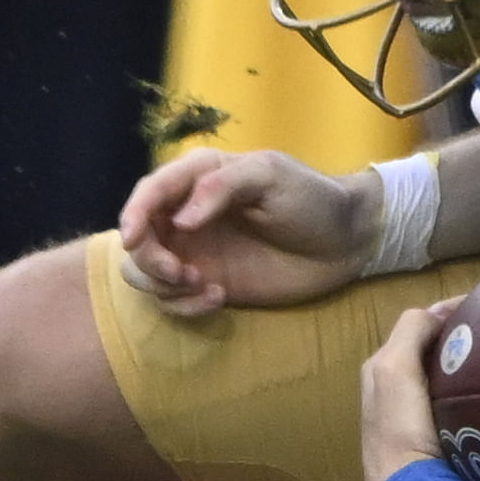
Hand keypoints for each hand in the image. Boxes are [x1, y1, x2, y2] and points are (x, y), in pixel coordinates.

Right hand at [115, 149, 380, 314]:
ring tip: (203, 286)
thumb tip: (180, 220)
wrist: (346, 242)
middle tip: (182, 273)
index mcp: (199, 177)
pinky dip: (183, 304)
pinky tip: (217, 299)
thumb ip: (222, 187)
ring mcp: (196, 251)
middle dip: (149, 259)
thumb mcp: (270, 175)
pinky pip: (172, 299)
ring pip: (145, 271)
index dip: (133, 215)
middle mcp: (187, 214)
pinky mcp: (208, 283)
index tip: (134, 241)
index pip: (150, 193)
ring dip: (162, 285)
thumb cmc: (311, 198)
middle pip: (138, 237)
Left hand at [359, 298, 458, 480]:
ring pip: (445, 372)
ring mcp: (412, 416)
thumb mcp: (394, 367)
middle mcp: (392, 388)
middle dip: (462, 335)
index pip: (420, 325)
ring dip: (469, 360)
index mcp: (382, 367)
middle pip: (433, 347)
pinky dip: (471, 386)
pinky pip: (455, 398)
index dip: (451, 311)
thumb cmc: (401, 428)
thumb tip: (443, 314)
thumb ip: (413, 329)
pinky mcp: (433, 439)